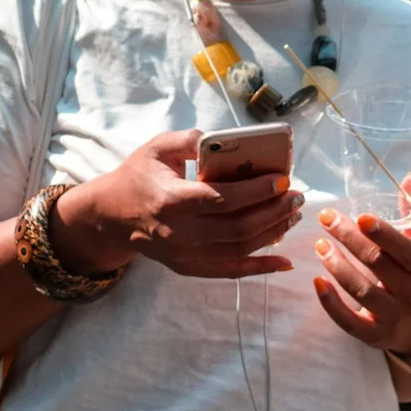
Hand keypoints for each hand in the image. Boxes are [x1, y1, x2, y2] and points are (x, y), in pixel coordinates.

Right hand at [53, 129, 303, 279]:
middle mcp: (179, 233)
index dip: (256, 191)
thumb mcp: (156, 147)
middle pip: (237, 228)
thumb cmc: (139, 176)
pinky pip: (231, 271)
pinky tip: (284, 261)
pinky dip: (260, 268)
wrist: (113, 216)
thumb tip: (223, 139)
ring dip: (273, 233)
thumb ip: (189, 139)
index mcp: (171, 200)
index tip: (282, 179)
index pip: (221, 199)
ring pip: (239, 250)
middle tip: (297, 196)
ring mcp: (185, 255)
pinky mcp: (190, 267)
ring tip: (293, 214)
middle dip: (273, 212)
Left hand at [311, 177, 410, 355]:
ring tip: (320, 245)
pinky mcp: (375, 335)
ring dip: (337, 266)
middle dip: (349, 239)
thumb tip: (409, 175)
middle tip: (327, 218)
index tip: (360, 216)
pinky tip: (317, 282)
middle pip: (377, 264)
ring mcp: (394, 317)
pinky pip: (350, 322)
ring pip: (362, 291)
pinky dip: (331, 304)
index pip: (404, 249)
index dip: (382, 233)